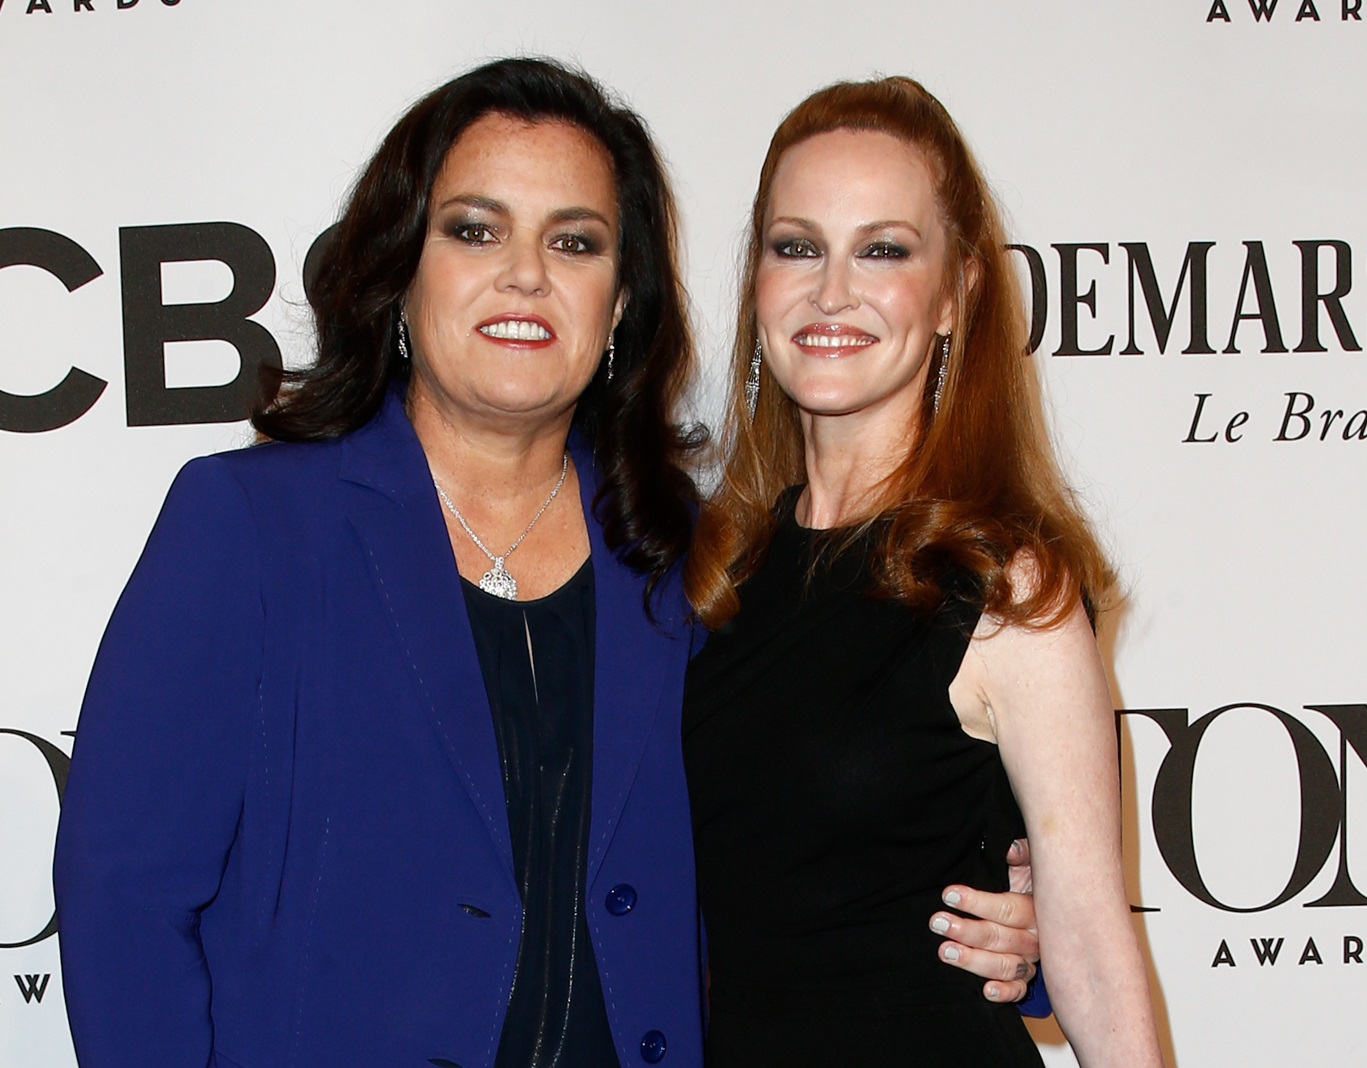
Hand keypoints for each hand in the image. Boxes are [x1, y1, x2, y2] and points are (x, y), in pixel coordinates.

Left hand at [930, 838, 1038, 1002]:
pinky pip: (1019, 990)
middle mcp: (1035, 938)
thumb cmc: (1033, 883)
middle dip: (967, 931)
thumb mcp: (1032, 864)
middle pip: (1001, 938)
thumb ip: (1024, 853)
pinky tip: (987, 991)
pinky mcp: (1025, 979)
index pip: (1006, 908)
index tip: (949, 894)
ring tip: (945, 951)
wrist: (1056, 911)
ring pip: (1005, 965)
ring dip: (974, 961)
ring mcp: (1030, 960)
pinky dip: (1005, 993)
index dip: (977, 901)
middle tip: (938, 922)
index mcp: (1036, 909)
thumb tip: (1011, 851)